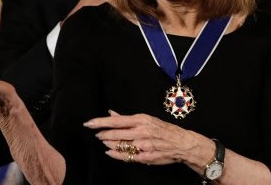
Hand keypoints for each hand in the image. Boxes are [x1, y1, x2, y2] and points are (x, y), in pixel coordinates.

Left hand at [84, 111, 209, 165]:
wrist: (181, 143)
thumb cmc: (164, 130)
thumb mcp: (147, 119)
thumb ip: (127, 118)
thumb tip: (111, 113)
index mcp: (141, 120)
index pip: (116, 120)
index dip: (100, 122)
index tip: (89, 123)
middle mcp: (141, 132)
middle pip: (115, 134)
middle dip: (103, 134)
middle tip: (97, 134)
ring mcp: (143, 145)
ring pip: (119, 145)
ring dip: (109, 144)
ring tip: (104, 141)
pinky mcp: (145, 157)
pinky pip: (126, 156)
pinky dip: (115, 154)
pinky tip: (110, 152)